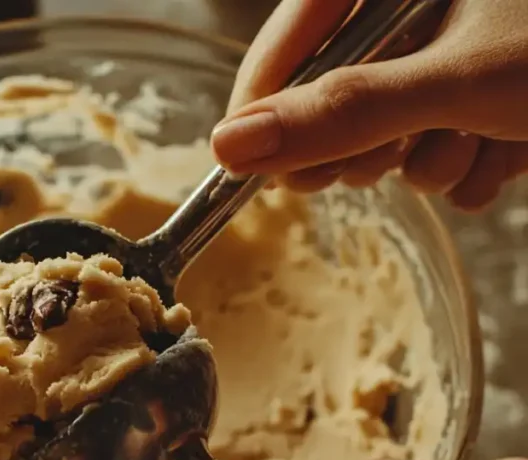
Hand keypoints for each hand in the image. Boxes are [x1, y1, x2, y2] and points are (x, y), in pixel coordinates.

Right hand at [212, 0, 527, 210]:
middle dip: (366, 143)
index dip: (261, 100)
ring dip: (431, 161)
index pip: (289, 36)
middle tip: (390, 150)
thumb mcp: (454, 81)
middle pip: (331, 95)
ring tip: (483, 139)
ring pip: (387, 136)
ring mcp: (447, 59)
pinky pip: (434, 153)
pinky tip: (508, 150)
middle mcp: (414, 16)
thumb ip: (343, 112)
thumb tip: (232, 145)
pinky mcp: (477, 102)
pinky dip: (466, 170)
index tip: (245, 161)